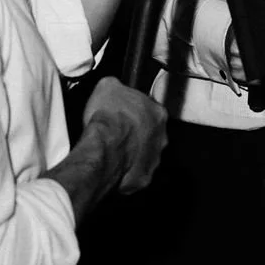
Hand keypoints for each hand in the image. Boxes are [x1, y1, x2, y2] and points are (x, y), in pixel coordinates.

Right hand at [81, 76, 166, 193]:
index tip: (123, 114)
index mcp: (157, 113)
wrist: (104, 147)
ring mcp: (153, 159)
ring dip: (132, 155)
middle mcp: (161, 137)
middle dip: (137, 135)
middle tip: (118, 134)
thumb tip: (113, 86)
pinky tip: (113, 169)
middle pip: (150, 135)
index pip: (149, 109)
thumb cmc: (109, 118)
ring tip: (113, 152)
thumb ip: (116, 86)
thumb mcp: (107, 86)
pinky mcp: (142, 179)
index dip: (134, 111)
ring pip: (144, 156)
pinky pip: (134, 176)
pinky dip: (125, 174)